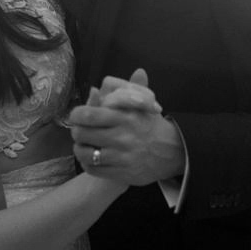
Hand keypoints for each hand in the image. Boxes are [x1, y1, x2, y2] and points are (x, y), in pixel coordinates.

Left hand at [70, 69, 184, 185]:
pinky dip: (87, 164)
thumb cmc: (151, 125)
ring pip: (85, 154)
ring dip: (80, 150)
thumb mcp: (144, 104)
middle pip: (82, 134)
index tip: (77, 116)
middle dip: (77, 132)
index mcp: (125, 116)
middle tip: (80, 131)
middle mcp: (122, 136)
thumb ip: (132, 89)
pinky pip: (94, 169)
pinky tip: (92, 159)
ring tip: (83, 146)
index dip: (77, 115)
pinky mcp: (122, 173)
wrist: (173, 151)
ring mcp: (122, 157)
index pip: (89, 114)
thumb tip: (123, 76)